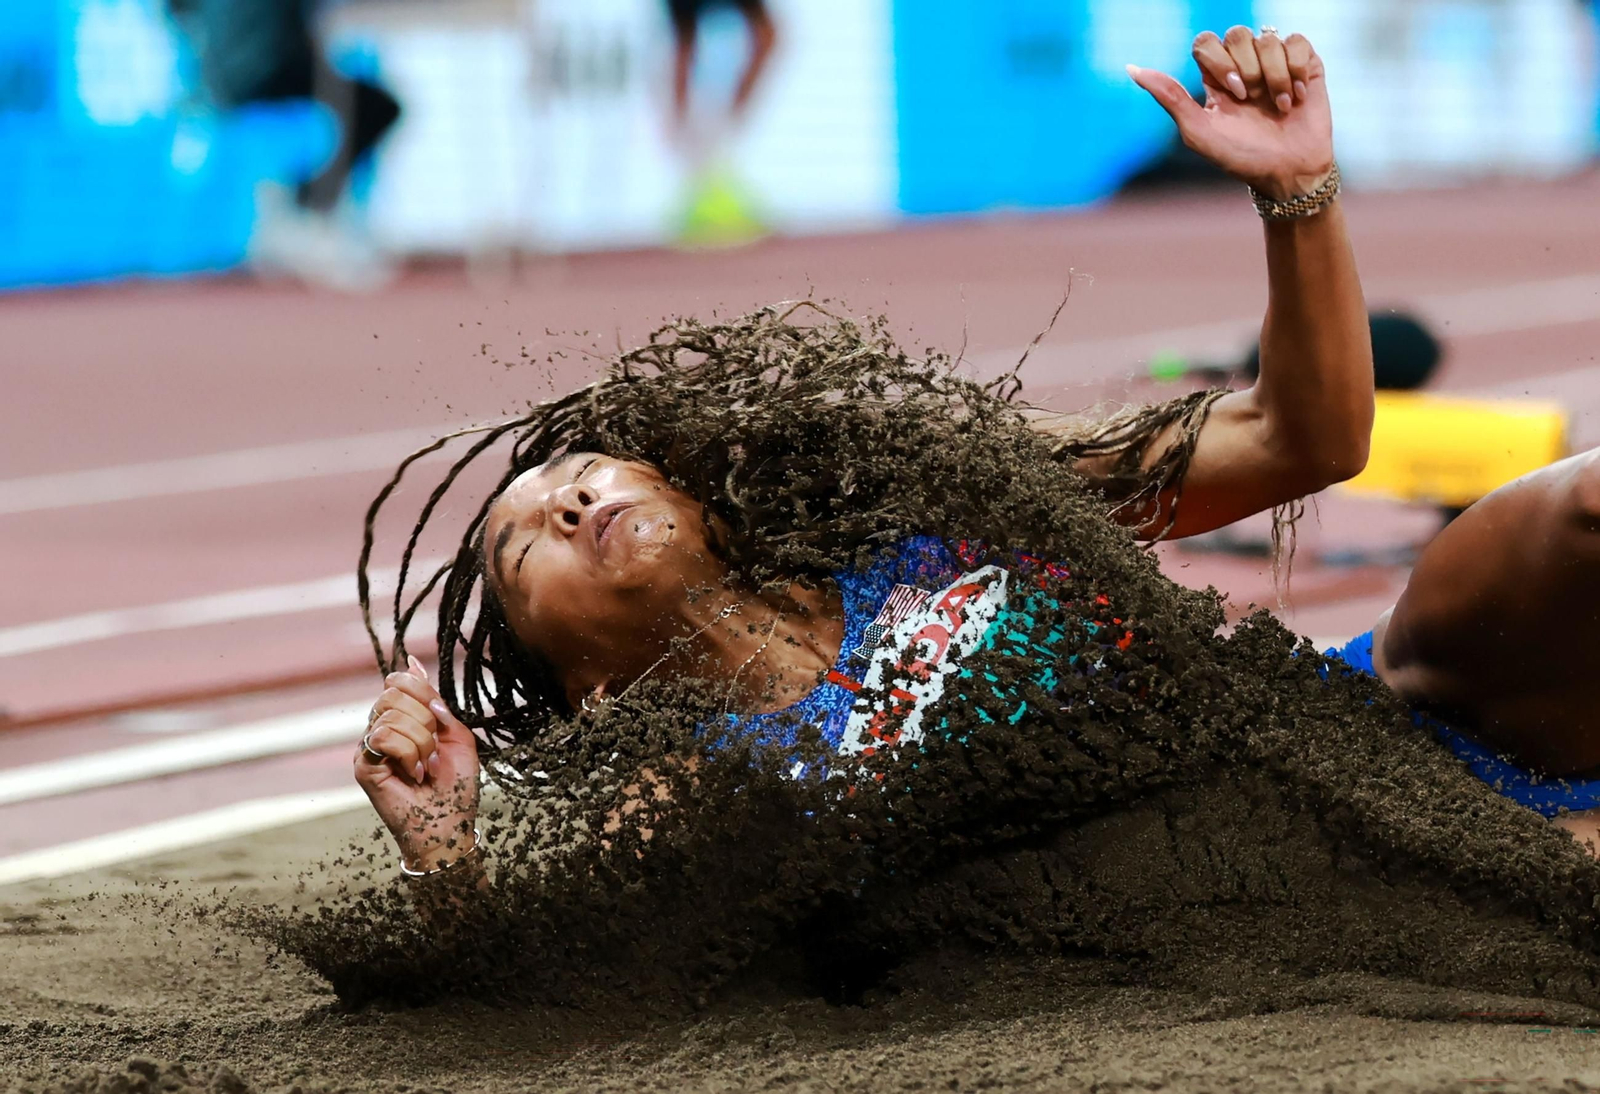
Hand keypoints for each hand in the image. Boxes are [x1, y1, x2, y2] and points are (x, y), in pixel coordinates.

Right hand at [353, 654, 480, 870]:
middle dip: (424, 719)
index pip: (399, 681)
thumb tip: (413, 662)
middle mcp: (383, 728)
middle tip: (434, 749)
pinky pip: (381, 737)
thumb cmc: (456, 785)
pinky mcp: (363, 765)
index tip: (440, 716)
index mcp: (405, 718)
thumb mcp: (457, 735)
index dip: (420, 688)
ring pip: (390, 716)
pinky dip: (407, 754)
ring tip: (426, 766)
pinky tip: (414, 773)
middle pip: (393, 693)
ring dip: (420, 742)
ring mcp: (370, 746)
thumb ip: (436, 702)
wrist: (450, 823)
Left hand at [1128, 27, 1333, 200]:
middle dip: (1247, 68)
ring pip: (1268, 38)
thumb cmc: (1241, 157)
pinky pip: (1297, 42)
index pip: (1205, 42)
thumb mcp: (1199, 132)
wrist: (1288, 173)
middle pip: (1237, 34)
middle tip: (1253, 99)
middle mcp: (1243, 66)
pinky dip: (1297, 69)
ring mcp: (1273, 63)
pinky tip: (1297, 97)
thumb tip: (1131, 67)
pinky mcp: (1304, 64)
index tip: (1232, 92)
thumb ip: (1169, 97)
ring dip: (1275, 76)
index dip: (1219, 60)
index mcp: (1215, 78)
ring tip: (1280, 106)